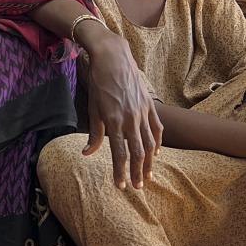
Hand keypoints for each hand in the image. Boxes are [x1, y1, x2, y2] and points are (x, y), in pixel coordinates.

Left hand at [82, 27, 163, 188]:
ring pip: (150, 142)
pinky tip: (156, 153)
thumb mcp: (92, 109)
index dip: (120, 172)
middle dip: (137, 172)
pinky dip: (158, 142)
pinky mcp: (149, 105)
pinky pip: (157, 127)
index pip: (119, 153)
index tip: (121, 186)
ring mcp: (142, 112)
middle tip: (138, 187)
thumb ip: (94, 134)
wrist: (113, 58)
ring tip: (148, 175)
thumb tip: (87, 153)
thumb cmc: (99, 84)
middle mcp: (131, 119)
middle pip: (138, 152)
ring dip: (149, 162)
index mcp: (114, 121)